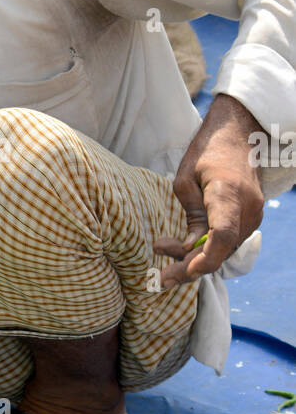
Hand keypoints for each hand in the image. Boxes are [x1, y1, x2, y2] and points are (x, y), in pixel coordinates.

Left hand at [154, 94, 264, 286]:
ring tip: (161, 247)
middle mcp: (247, 208)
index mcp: (227, 194)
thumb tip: (188, 248)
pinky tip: (183, 245)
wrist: (239, 134)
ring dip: (195, 257)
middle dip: (190, 268)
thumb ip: (190, 216)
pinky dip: (207, 248)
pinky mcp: (251, 219)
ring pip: (224, 250)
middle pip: (221, 251)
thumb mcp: (185, 180)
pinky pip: (229, 241)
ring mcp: (253, 215)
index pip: (222, 235)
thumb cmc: (207, 153)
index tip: (186, 270)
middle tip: (161, 279)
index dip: (205, 258)